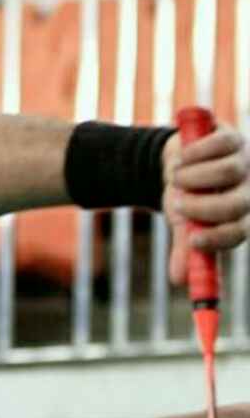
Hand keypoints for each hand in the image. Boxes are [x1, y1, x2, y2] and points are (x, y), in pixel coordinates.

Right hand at [161, 126, 249, 284]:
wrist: (178, 160)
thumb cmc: (187, 196)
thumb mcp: (184, 223)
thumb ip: (186, 249)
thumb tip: (178, 280)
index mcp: (244, 215)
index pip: (242, 230)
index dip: (219, 238)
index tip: (193, 240)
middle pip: (237, 203)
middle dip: (201, 206)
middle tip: (177, 204)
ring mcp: (245, 161)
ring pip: (225, 172)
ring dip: (192, 177)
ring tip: (175, 177)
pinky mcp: (231, 137)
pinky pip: (215, 146)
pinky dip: (192, 154)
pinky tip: (182, 158)